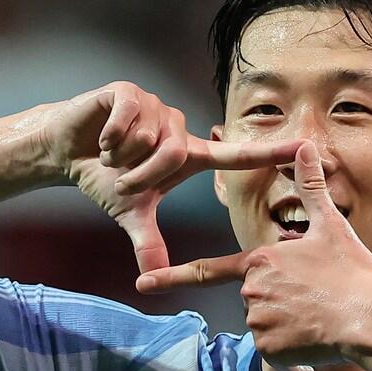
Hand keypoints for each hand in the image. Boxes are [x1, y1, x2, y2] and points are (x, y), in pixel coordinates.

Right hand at [44, 82, 304, 273]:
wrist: (66, 150)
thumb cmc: (105, 178)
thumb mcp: (130, 212)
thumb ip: (148, 242)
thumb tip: (151, 278)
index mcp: (189, 153)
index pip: (237, 154)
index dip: (270, 153)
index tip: (306, 147)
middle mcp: (179, 127)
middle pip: (176, 154)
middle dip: (143, 174)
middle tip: (124, 176)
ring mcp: (156, 106)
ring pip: (151, 139)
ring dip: (124, 156)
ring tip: (112, 154)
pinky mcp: (129, 92)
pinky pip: (128, 121)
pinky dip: (110, 137)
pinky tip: (102, 137)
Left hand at [136, 142, 371, 370]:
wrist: (369, 319)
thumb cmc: (352, 273)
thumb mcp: (332, 226)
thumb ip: (311, 188)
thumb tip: (305, 146)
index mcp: (259, 260)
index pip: (208, 270)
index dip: (172, 276)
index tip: (143, 282)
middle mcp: (251, 290)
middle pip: (255, 299)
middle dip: (281, 302)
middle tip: (316, 298)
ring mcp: (258, 322)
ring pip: (267, 326)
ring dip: (290, 327)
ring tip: (321, 317)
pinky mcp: (271, 350)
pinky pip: (276, 353)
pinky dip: (294, 354)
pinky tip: (317, 342)